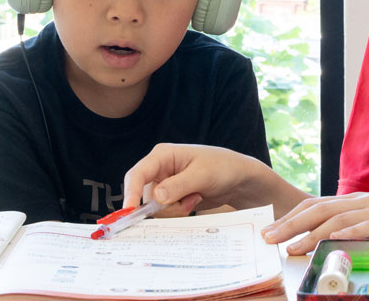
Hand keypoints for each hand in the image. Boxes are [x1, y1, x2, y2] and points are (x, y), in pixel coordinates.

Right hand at [123, 143, 263, 212]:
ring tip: (195, 197)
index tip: (129, 214)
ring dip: (176, 209)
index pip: (138, 175)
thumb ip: (178, 186)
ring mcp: (165, 184)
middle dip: (165, 206)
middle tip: (189, 201)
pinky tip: (195, 200)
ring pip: (156, 208)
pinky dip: (180, 211)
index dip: (131, 194)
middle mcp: (159, 169)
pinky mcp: (171, 197)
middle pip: (145, 197)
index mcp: (162, 155)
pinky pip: (166, 212)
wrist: (239, 179)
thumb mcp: (202, 175)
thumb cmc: (223, 167)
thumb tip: (155, 197)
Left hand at [262, 189, 368, 254]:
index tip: (272, 229)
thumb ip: (362, 223)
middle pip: (320, 209)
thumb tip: (337, 237)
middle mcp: (365, 201)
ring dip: (310, 233)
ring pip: (337, 218)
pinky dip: (347, 233)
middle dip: (290, 224)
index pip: (318, 205)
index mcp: (361, 200)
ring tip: (289, 246)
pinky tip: (331, 240)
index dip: (293, 216)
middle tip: (267, 237)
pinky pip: (367, 227)